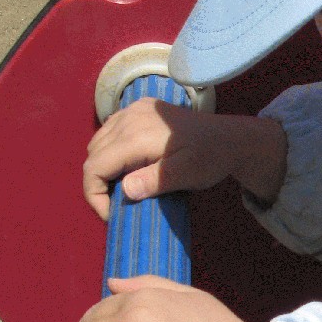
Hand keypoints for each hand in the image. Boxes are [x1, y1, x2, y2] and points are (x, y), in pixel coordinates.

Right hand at [82, 100, 287, 219]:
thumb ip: (155, 181)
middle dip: (98, 183)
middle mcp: (129, 117)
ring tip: (124, 186)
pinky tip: (129, 164)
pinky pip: (111, 130)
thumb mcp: (186, 174)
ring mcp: (133, 109)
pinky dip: (111, 150)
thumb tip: (125, 190)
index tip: (112, 214)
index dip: (95, 195)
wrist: (229, 137)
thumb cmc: (209, 158)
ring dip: (104, 166)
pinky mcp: (139, 108)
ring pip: (98, 141)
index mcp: (137, 136)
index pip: (95, 166)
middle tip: (119, 203)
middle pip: (93, 154)